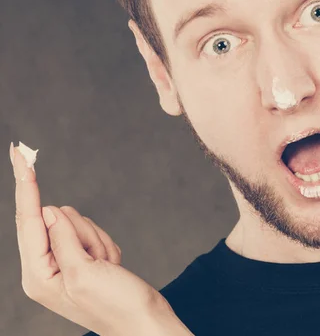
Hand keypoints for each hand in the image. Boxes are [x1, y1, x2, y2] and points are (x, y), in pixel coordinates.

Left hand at [10, 143, 187, 334]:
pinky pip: (93, 233)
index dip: (25, 185)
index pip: (28, 220)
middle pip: (56, 220)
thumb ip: (62, 239)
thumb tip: (48, 210)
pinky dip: (107, 246)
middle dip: (83, 232)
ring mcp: (64, 263)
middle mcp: (45, 268)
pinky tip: (112, 267)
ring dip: (98, 241)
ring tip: (108, 267)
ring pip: (77, 224)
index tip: (19, 154)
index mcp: (37, 275)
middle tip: (99, 260)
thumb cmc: (117, 305)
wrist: (146, 321)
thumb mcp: (85, 273)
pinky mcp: (82, 260)